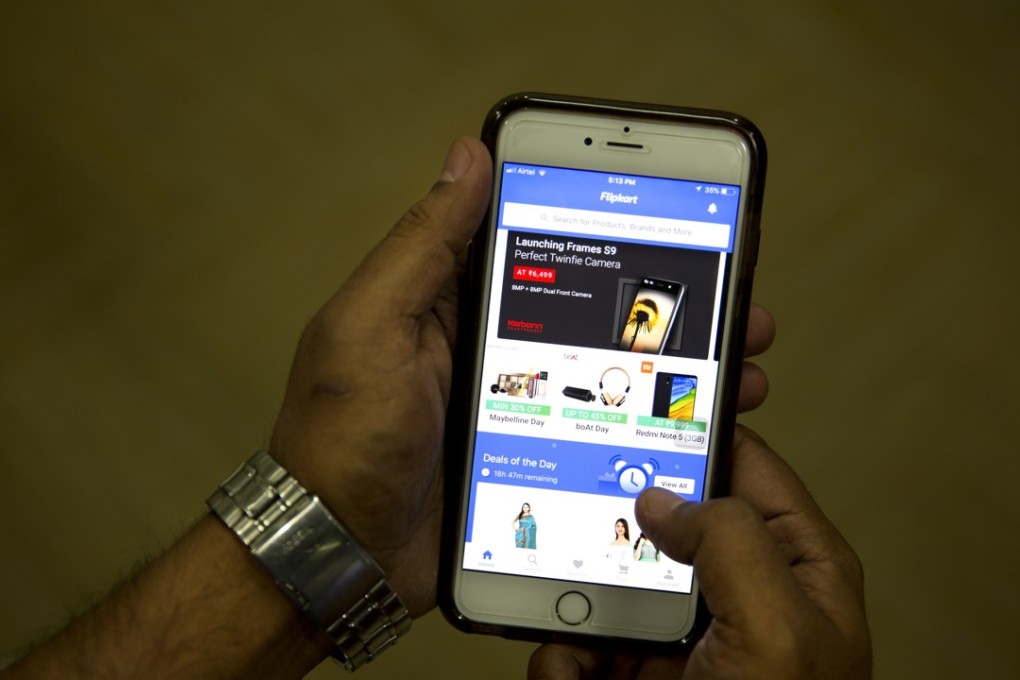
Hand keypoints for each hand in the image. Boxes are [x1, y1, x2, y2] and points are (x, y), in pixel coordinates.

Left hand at [266, 136, 775, 619]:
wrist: (339, 553)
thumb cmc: (342, 437)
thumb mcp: (372, 326)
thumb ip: (423, 246)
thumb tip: (470, 154)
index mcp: (451, 300)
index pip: (542, 238)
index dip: (610, 221)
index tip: (678, 209)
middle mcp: (492, 344)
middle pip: (596, 308)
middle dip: (667, 300)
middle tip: (736, 291)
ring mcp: (518, 404)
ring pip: (612, 369)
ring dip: (676, 363)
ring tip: (741, 359)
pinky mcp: (535, 457)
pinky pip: (603, 431)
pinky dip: (652, 425)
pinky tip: (698, 430)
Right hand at [528, 428, 871, 679]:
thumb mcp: (778, 629)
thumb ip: (731, 540)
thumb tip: (665, 497)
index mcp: (792, 564)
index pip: (743, 466)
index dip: (695, 429)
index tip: (639, 403)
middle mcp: (735, 592)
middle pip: (659, 519)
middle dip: (612, 526)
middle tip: (577, 520)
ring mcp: (683, 636)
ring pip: (610, 578)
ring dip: (575, 600)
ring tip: (567, 627)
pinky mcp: (640, 676)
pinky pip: (584, 643)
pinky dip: (564, 659)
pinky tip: (569, 674)